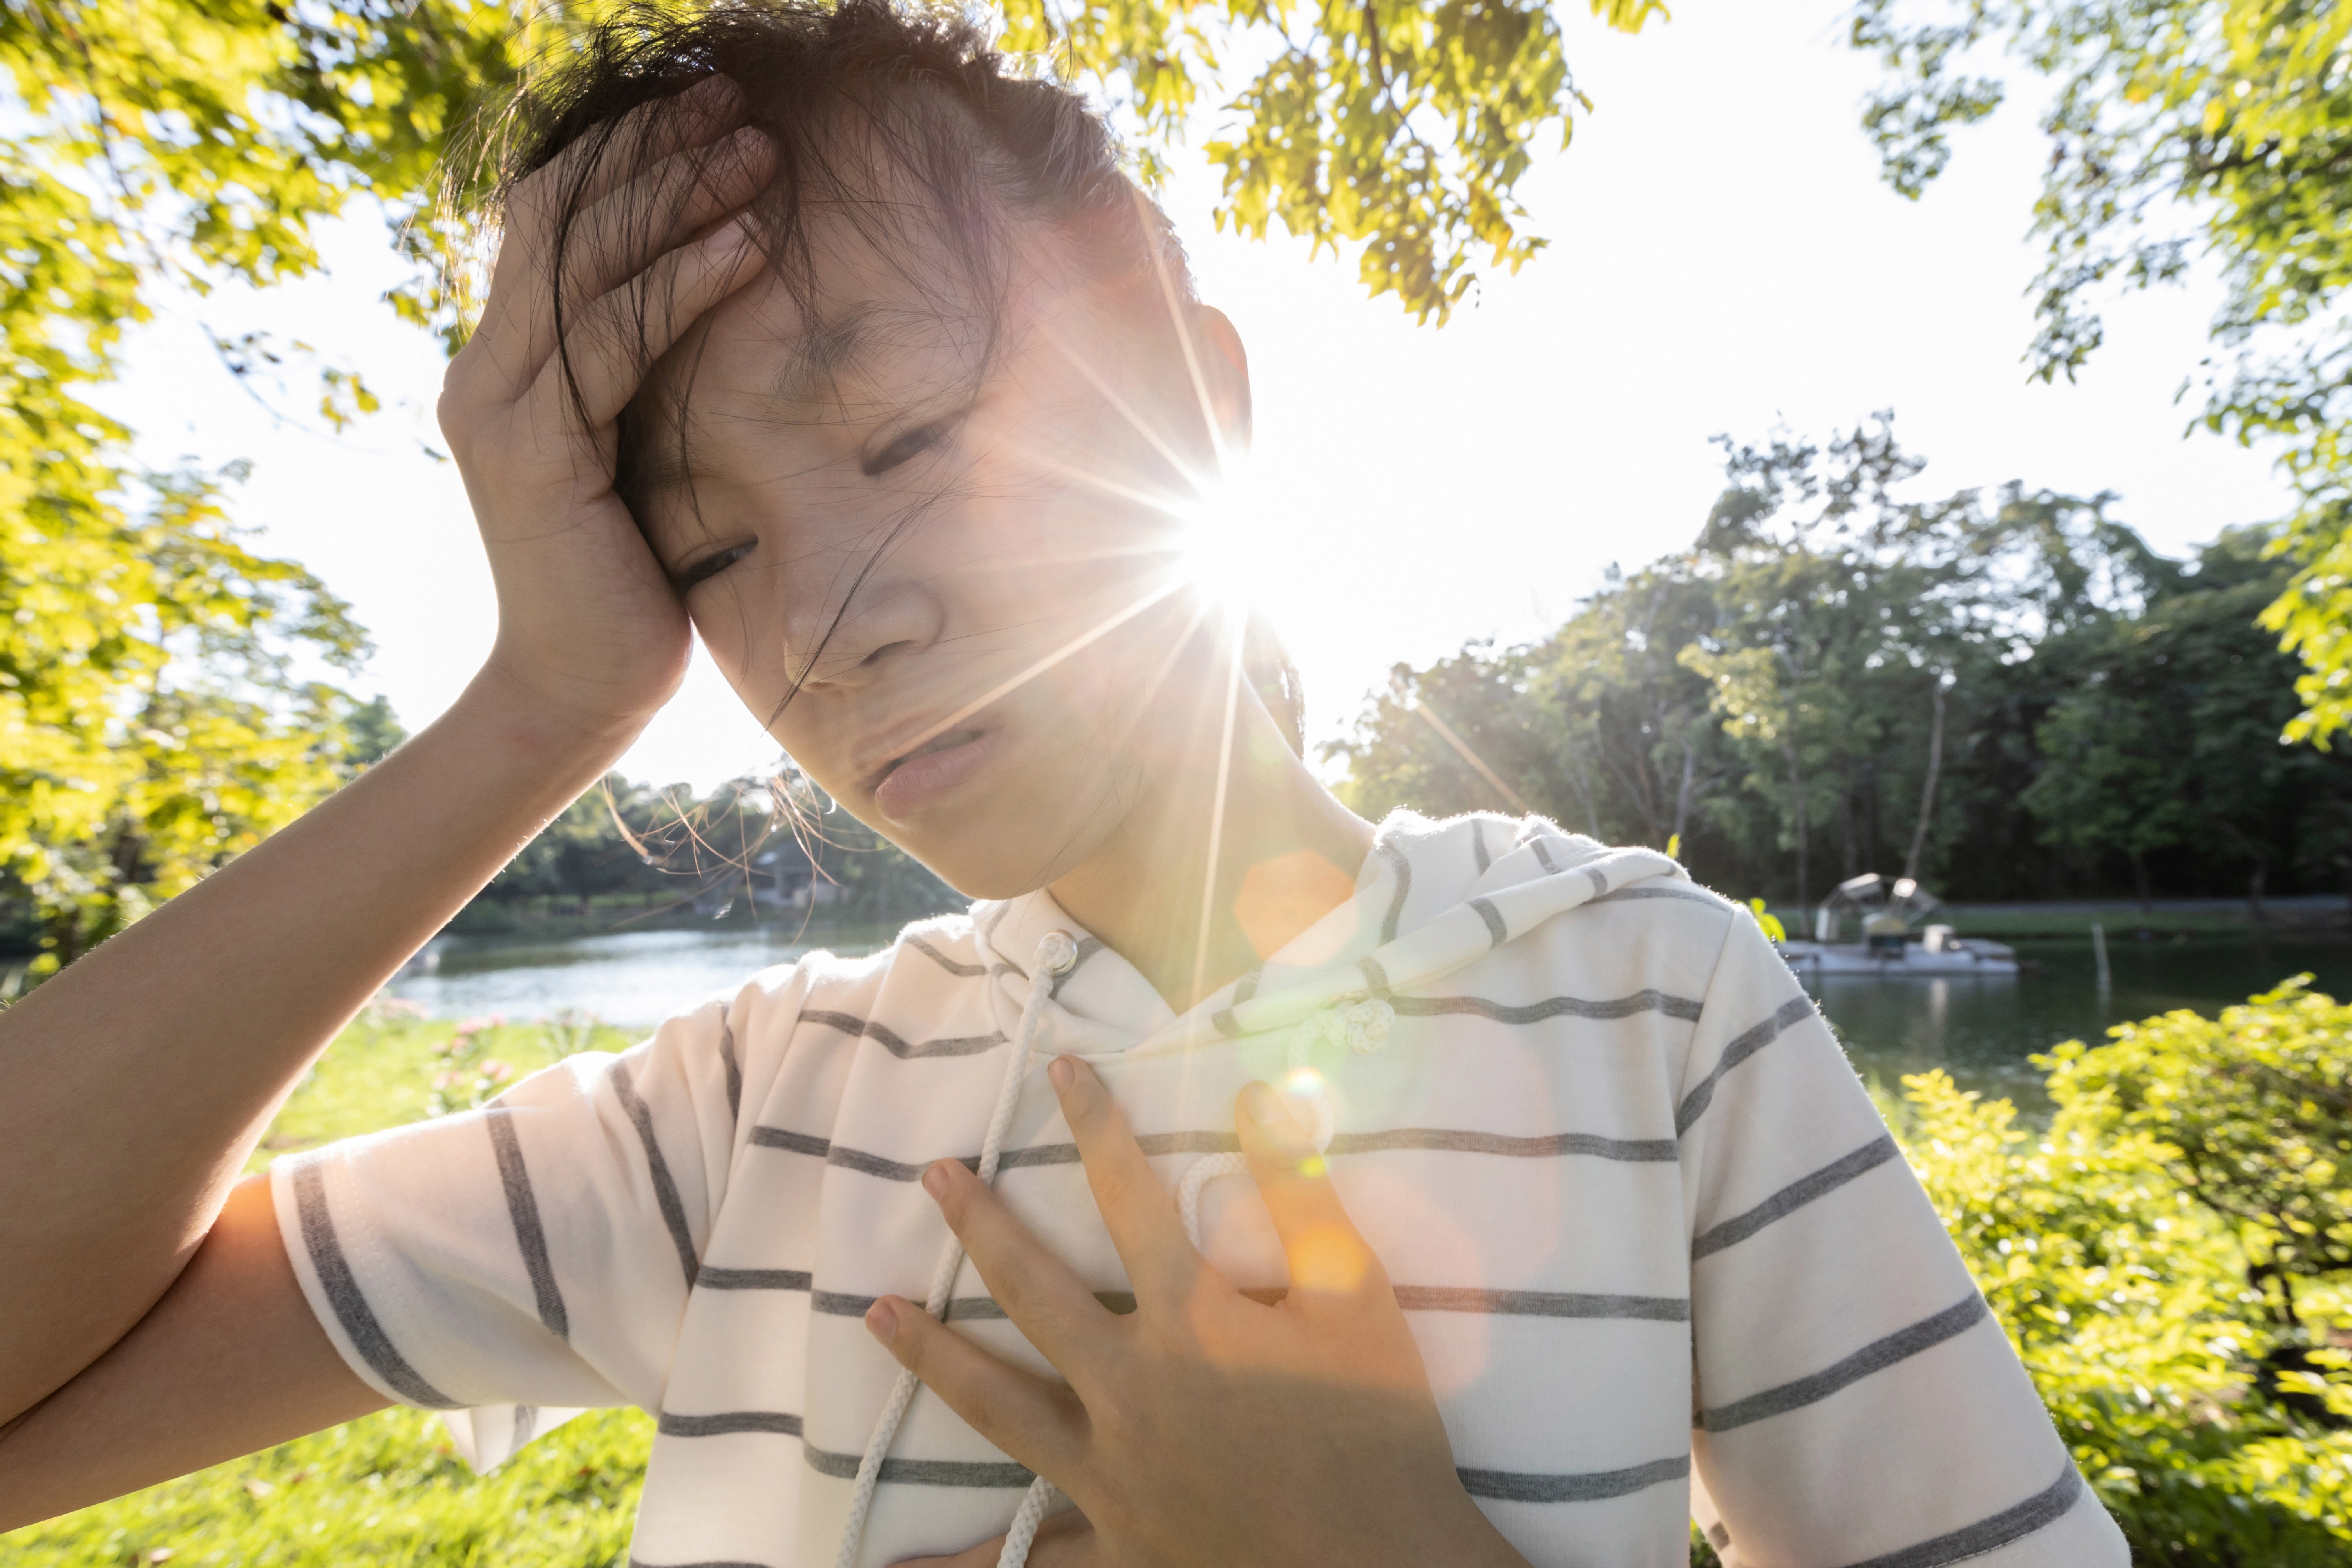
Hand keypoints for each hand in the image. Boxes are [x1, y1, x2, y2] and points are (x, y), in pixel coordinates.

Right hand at [437, 75, 774, 742]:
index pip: (554, 217)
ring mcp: (502, 411)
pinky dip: (684, 285)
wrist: (584, 689)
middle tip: (739, 106)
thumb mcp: (640, 452)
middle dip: (655, 152)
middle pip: (566, 218)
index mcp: (508, 365)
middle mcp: (486, 373)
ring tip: (762, 158)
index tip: (709, 111)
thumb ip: (642, 378)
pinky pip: (615, 342)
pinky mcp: (537, 454)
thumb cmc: (635, 578)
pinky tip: (748, 248)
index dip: (625, 151)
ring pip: (588, 266)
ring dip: (680, 200)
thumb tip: (711, 296)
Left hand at [866, 1058, 1530, 1567]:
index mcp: (1189, 1323)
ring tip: (876, 1316)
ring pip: (1000, 1406)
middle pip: (1033, 1292)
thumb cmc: (1380, 1430)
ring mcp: (1112, 1472)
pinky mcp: (1120, 1543)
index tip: (1060, 1069)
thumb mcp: (1357, 1295)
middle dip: (981, 1226)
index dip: (1096, 1125)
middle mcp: (1130, 1390)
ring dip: (934, 1355)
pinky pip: (1030, 1559)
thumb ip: (1300, 1192)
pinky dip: (965, 1565)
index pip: (1128, 1198)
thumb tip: (1258, 1094)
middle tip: (934, 1175)